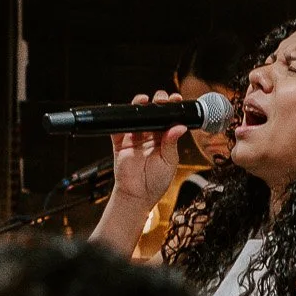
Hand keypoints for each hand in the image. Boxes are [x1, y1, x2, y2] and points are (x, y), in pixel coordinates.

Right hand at [108, 92, 186, 210]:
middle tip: (161, 99)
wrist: (138, 196)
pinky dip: (115, 119)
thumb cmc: (156, 182)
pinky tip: (115, 109)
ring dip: (139, 106)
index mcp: (164, 139)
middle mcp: (149, 136)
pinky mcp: (120, 144)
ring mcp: (134, 138)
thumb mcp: (169, 162)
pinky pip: (116, 129)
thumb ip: (171, 143)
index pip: (168, 119)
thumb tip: (179, 127)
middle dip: (157, 103)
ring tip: (143, 100)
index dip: (171, 108)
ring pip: (136, 117)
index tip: (176, 100)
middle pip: (152, 113)